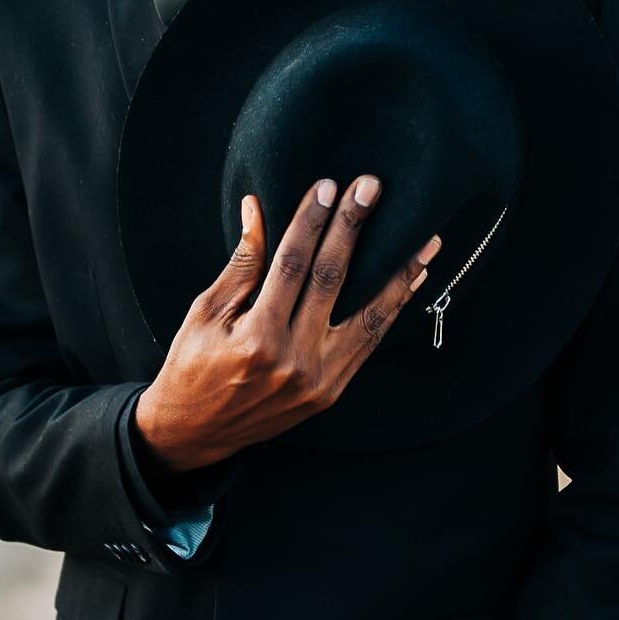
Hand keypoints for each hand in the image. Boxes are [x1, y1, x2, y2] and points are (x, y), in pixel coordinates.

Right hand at [134, 174, 442, 473]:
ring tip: (426, 238)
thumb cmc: (192, 367)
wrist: (196, 433)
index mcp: (257, 339)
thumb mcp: (205, 313)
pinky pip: (370, 342)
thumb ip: (240, 264)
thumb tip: (259, 208)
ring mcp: (320, 380)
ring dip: (400, 273)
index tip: (327, 187)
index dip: (311, 222)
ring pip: (369, 315)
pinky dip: (392, 308)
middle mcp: (295, 361)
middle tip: (372, 188)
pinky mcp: (333, 391)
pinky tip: (411, 281)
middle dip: (354, 228)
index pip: (291, 265)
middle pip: (332, 279)